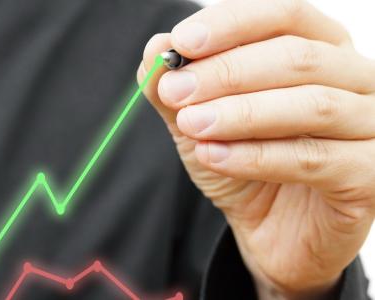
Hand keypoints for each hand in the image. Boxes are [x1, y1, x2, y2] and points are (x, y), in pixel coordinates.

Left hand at [138, 0, 374, 298]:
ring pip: (312, 105)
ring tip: (193, 124)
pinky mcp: (369, 175)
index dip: (232, 24)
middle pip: (298, 57)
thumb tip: (156, 49)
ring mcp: (370, 126)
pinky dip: (258, 156)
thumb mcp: (201, 122)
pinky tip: (215, 157)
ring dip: (241, 113)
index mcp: (320, 51)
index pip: (284, 16)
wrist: (270, 230)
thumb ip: (179, 87)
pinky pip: (314, 159)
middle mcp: (355, 80)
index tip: (182, 43)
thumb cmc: (245, 165)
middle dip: (227, 73)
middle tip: (176, 91)